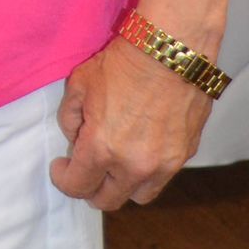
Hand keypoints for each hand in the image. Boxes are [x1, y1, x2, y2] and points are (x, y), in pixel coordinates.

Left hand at [50, 37, 213, 209]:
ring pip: (139, 195)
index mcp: (102, 149)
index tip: (61, 166)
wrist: (172, 48)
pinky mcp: (187, 153)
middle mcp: (135, 165)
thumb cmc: (123, 62)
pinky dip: (149, 169)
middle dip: (91, 189)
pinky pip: (163, 175)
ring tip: (117, 164)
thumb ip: (70, 119)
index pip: (77, 187)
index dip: (63, 178)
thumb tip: (76, 139)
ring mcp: (165, 163)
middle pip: (108, 200)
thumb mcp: (79, 85)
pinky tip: (142, 147)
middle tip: (86, 170)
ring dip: (124, 185)